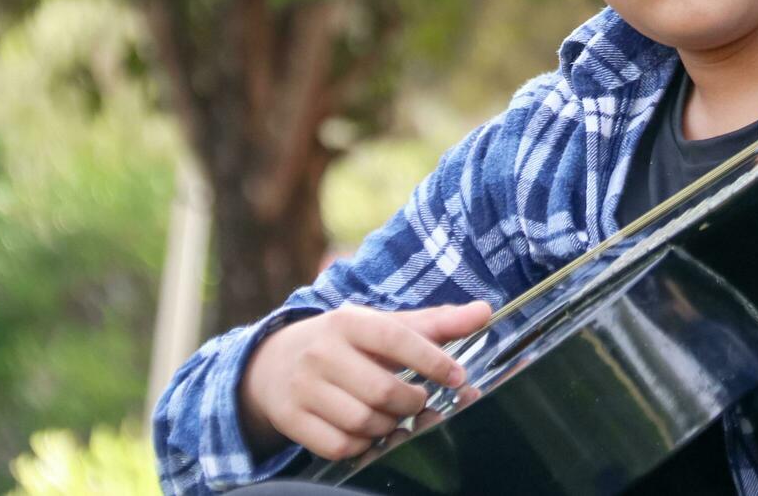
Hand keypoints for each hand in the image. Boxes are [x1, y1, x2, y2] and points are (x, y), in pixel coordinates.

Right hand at [239, 300, 491, 460]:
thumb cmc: (344, 343)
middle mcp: (321, 352)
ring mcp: (302, 387)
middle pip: (383, 391)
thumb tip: (486, 311)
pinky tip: (367, 432)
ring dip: (389, 426)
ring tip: (393, 415)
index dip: (432, 360)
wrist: (271, 362)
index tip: (457, 377)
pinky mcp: (290, 419)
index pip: (397, 338)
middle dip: (412, 402)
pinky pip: (338, 446)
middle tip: (419, 400)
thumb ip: (435, 323)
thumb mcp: (382, 325)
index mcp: (348, 322)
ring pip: (363, 422)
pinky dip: (362, 445)